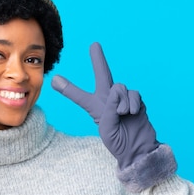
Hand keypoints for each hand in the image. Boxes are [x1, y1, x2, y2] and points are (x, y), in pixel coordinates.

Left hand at [51, 42, 158, 167]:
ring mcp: (123, 99)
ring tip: (122, 115)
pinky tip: (132, 113)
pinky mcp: (136, 100)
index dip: (67, 88)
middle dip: (98, 59)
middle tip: (94, 45)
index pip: (79, 95)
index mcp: (95, 107)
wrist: (138, 149)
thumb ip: (109, 107)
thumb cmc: (119, 142)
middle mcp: (108, 99)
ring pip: (119, 87)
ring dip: (120, 101)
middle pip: (103, 74)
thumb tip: (115, 91)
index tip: (55, 79)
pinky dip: (132, 104)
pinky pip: (133, 94)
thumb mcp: (107, 127)